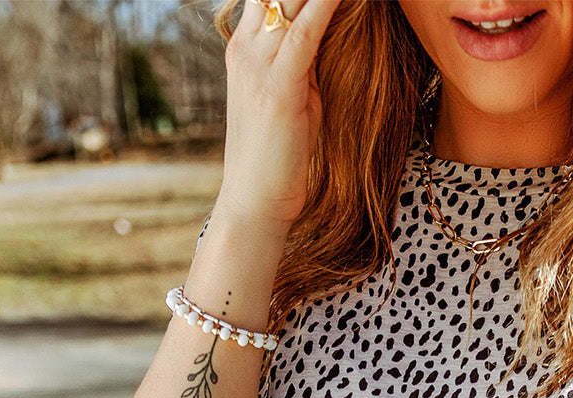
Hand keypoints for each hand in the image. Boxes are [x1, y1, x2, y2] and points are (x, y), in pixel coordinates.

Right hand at [216, 0, 343, 232]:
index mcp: (246, 47)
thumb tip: (325, 42)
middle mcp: (246, 46)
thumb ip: (305, 65)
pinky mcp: (279, 87)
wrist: (254, 203)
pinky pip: (305, 31)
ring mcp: (258, 64)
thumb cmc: (278, 159)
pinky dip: (326, 5)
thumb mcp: (295, 100)